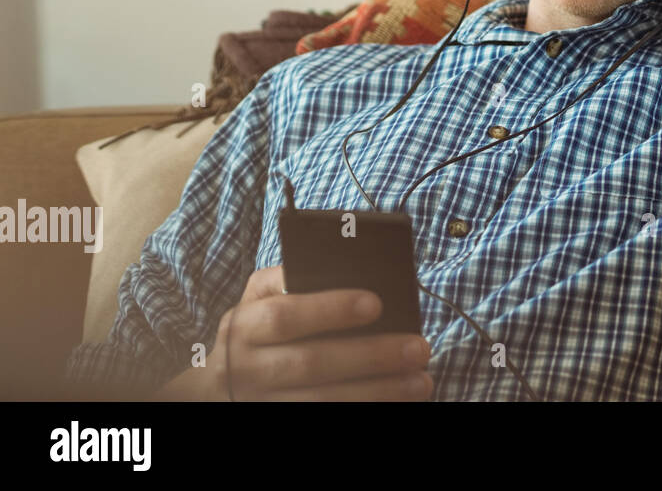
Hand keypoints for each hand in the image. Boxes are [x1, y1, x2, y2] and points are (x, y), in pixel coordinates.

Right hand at [154, 265, 432, 400]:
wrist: (214, 388)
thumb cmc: (255, 330)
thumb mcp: (258, 300)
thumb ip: (290, 280)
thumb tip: (348, 267)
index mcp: (244, 326)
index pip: (284, 316)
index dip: (329, 309)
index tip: (376, 303)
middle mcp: (247, 369)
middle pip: (312, 363)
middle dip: (371, 356)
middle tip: (420, 348)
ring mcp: (260, 403)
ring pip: (322, 401)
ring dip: (377, 392)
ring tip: (421, 381)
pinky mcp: (274, 422)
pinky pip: (322, 420)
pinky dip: (362, 411)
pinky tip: (396, 402)